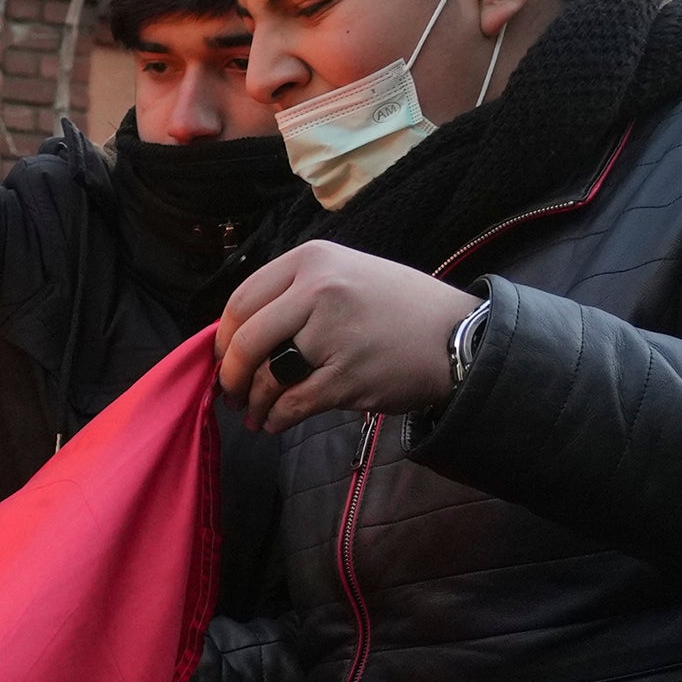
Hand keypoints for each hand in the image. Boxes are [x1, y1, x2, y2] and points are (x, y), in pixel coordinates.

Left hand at [219, 245, 483, 431]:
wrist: (457, 336)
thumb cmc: (398, 308)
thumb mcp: (346, 274)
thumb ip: (294, 294)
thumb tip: (240, 333)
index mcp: (313, 260)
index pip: (241, 300)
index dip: (224, 338)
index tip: (227, 357)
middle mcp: (318, 290)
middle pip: (245, 341)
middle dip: (231, 376)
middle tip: (232, 393)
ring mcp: (331, 334)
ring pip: (265, 377)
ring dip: (253, 403)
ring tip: (255, 414)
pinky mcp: (344, 377)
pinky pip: (290, 404)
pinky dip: (276, 418)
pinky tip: (276, 421)